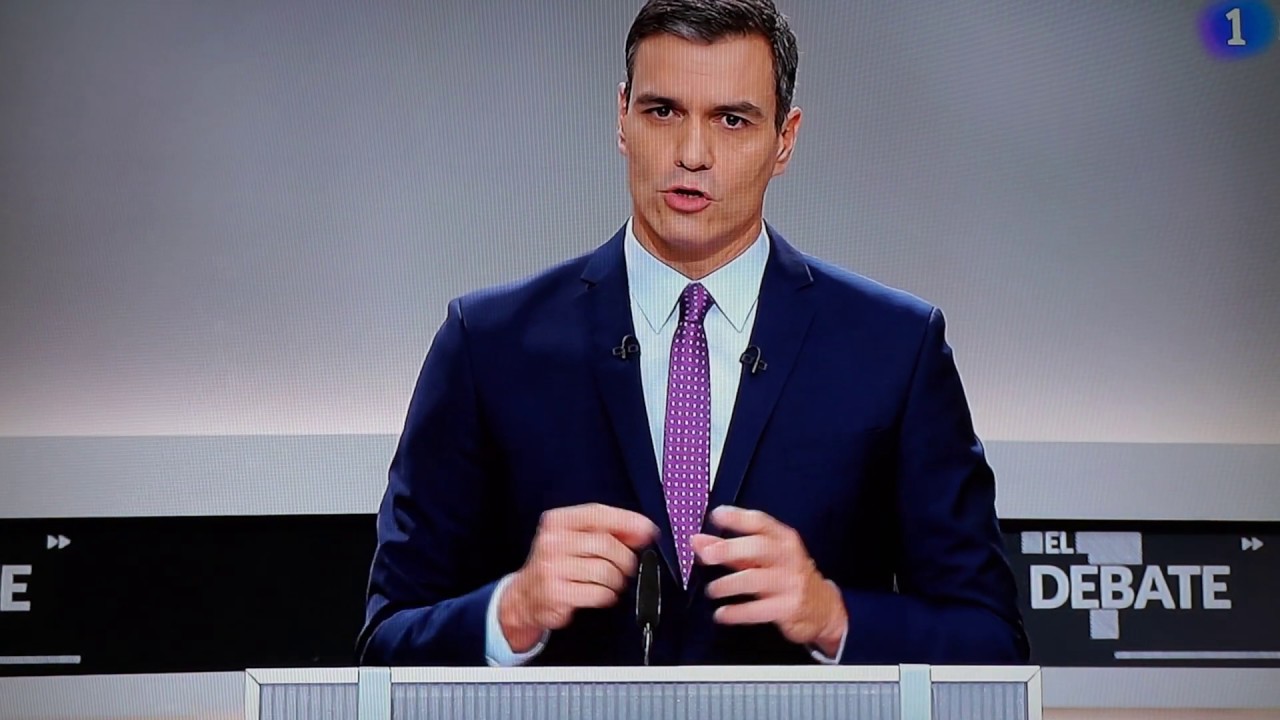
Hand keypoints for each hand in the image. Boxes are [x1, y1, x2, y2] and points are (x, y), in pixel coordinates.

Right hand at [500, 503, 658, 652]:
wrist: (524, 597)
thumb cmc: (556, 565)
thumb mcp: (574, 539)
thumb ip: (606, 530)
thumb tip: (642, 530)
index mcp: (557, 521)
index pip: (598, 514)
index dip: (627, 521)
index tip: (647, 529)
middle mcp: (552, 541)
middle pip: (606, 544)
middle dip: (624, 558)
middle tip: (625, 567)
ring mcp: (552, 568)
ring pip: (605, 571)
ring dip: (616, 580)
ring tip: (610, 583)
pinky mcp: (556, 593)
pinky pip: (598, 593)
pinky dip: (607, 596)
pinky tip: (600, 594)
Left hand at [692, 506, 847, 657]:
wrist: (823, 608)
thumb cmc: (786, 575)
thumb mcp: (762, 558)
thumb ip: (729, 548)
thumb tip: (696, 541)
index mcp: (783, 539)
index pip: (760, 522)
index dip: (737, 518)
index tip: (715, 516)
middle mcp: (788, 557)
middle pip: (758, 547)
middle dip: (729, 549)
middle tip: (706, 556)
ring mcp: (790, 582)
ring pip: (755, 580)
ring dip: (729, 584)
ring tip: (712, 590)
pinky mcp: (789, 608)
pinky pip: (759, 610)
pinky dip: (737, 612)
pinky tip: (722, 614)